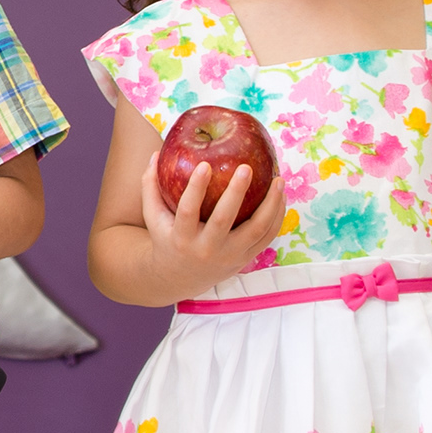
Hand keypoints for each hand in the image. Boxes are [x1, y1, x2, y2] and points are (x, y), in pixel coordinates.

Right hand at [134, 150, 285, 299]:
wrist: (181, 278)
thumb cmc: (168, 238)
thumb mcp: (153, 218)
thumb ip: (150, 187)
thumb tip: (154, 154)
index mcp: (182, 238)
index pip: (187, 211)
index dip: (195, 188)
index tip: (204, 164)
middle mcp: (207, 249)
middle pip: (223, 220)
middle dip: (235, 193)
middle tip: (246, 167)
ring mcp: (230, 256)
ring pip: (255, 230)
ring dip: (270, 204)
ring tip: (278, 179)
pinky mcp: (246, 259)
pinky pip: (267, 237)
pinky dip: (277, 217)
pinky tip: (281, 196)